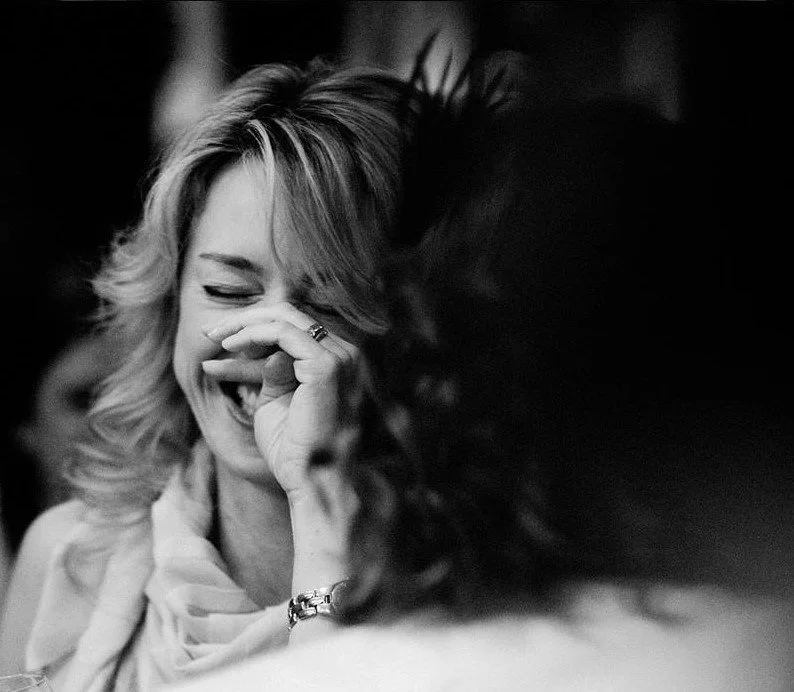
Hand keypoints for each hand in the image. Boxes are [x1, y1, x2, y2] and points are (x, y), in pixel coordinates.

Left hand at [202, 302, 356, 497]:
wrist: (314, 481)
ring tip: (215, 338)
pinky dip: (252, 334)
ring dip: (245, 324)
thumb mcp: (274, 400)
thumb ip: (266, 370)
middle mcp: (344, 353)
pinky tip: (229, 346)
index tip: (219, 339)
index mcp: (338, 361)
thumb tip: (239, 346)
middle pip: (291, 316)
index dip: (254, 330)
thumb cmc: (294, 451)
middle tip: (211, 332)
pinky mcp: (325, 365)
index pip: (293, 330)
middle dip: (247, 320)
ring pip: (285, 318)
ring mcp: (339, 357)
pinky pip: (283, 333)